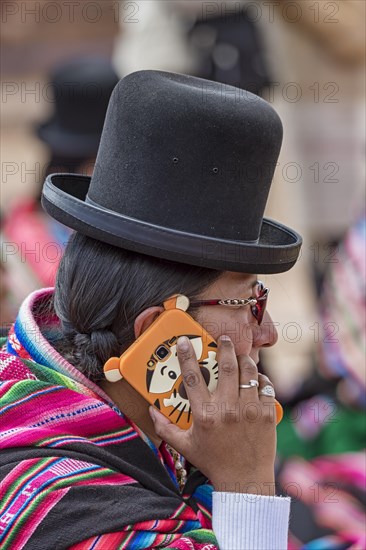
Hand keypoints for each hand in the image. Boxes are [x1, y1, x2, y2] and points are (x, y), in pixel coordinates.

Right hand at [149, 335, 277, 493]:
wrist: (244, 480)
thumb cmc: (213, 462)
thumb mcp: (185, 446)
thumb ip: (165, 427)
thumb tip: (151, 410)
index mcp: (205, 414)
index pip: (192, 377)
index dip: (186, 355)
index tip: (184, 341)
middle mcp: (227, 408)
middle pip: (227, 366)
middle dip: (224, 348)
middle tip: (223, 339)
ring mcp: (250, 410)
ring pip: (249, 372)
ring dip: (244, 359)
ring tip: (240, 356)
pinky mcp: (268, 413)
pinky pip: (265, 386)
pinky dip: (260, 378)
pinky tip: (254, 378)